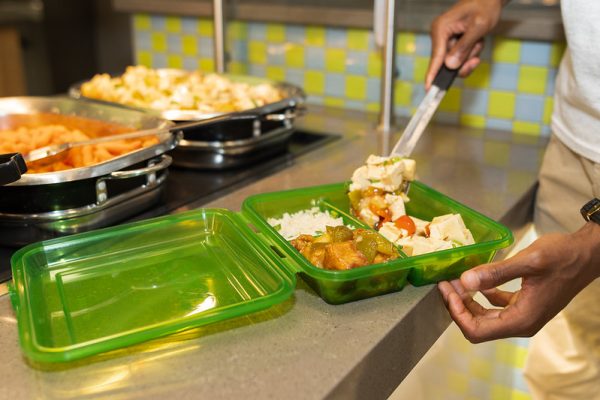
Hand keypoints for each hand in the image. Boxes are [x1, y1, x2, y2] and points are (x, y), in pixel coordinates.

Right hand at [426, 0, 506, 89]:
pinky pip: (460, 57)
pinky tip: (477, 42)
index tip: (428, 89)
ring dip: (470, 55)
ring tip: (479, 41)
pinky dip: (471, 53)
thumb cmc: (484, 7)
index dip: (432, 74)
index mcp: (441, 29)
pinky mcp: (452, 43)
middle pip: (447, 62)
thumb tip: (450, 66)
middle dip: (464, 60)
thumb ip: (463, 47)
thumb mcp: (478, 27)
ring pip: (456, 61)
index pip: (436, 57)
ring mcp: (445, 40)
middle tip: (476, 57)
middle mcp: (440, 35)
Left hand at [438, 222, 599, 342]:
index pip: (476, 331)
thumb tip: (465, 281)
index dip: (457, 313)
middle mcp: (521, 323)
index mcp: (521, 319)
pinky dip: (482, 295)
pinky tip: (476, 280)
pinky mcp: (524, 305)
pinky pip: (496, 306)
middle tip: (446, 283)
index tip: (447, 291)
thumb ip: (495, 273)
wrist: (587, 254)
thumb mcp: (528, 261)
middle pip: (477, 326)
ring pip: (485, 317)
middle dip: (458, 306)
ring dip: (468, 301)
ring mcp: (523, 315)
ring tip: (455, 280)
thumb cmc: (563, 256)